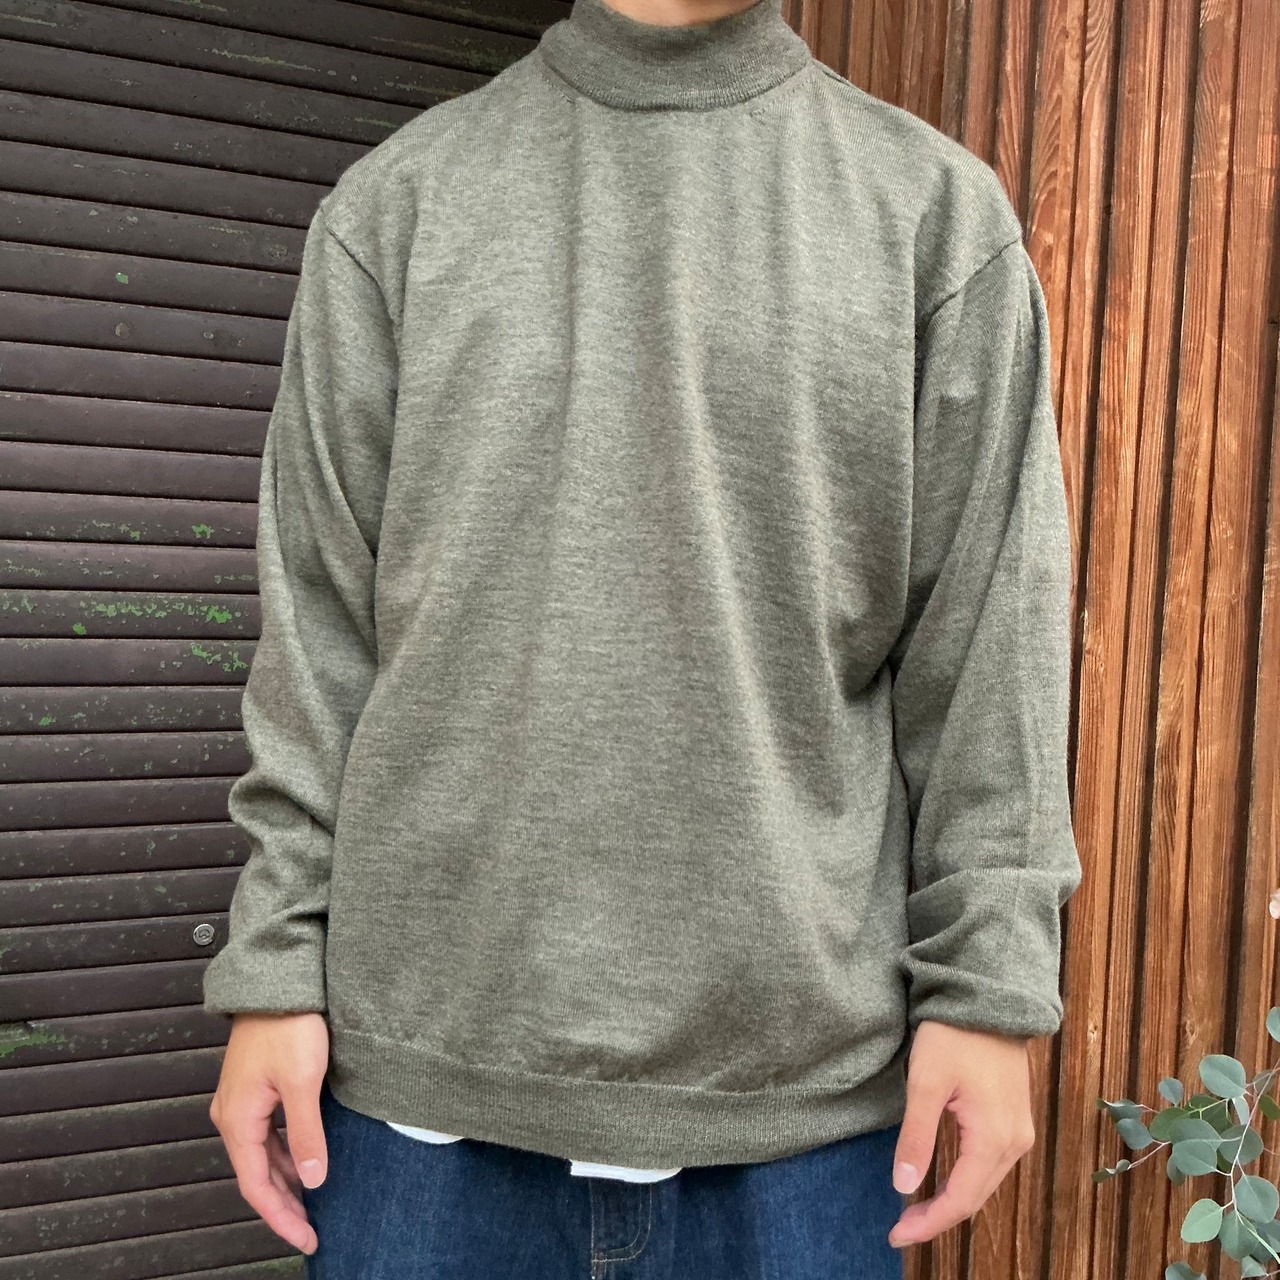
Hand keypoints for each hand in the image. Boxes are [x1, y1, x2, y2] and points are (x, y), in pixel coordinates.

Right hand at [209, 1011, 329, 1255]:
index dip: (281, 1217)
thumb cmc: (289, 1025)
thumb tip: (313, 1181)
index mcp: (238, 1120)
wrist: (277, 981)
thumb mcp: (303, 1082)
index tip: (306, 1238)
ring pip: (262, 1155)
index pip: (256, 1186)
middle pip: (257, 1175)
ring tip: (312, 1202)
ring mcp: (241, 1101)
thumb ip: (307, 1134)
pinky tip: (304, 1160)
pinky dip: (284, 1154)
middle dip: (284, 1205)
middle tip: (312, 1228)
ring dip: (285, 1180)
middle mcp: (232, 1115)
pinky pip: (266, 1134)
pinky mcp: (255, 1087)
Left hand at [887, 1019, 1036, 1247]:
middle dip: (937, 1217)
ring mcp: (1018, 1132)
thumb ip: (916, 1136)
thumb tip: (903, 1185)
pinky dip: (964, 1180)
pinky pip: (989, 1165)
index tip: (896, 1234)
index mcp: (995, 1138)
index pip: (961, 1200)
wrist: (988, 999)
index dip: (929, 1223)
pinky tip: (941, 1182)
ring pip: (984, 1183)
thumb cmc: (954, 1035)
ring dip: (951, 1201)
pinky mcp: (1013, 1120)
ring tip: (914, 1211)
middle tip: (899, 1228)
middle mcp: (1015, 1143)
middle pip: (975, 1197)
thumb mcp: (926, 1082)